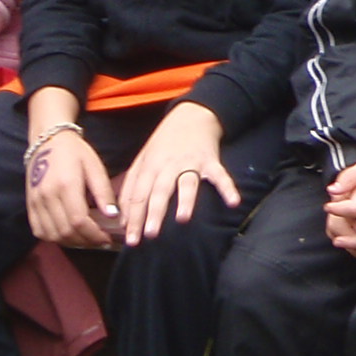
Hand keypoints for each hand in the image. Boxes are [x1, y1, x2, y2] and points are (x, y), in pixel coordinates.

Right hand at [27, 127, 116, 248]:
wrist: (48, 142)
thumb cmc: (76, 152)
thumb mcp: (95, 167)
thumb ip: (103, 192)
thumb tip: (113, 216)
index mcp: (66, 185)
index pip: (79, 221)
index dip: (94, 235)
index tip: (107, 239)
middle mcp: (47, 196)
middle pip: (66, 232)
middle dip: (85, 241)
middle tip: (100, 241)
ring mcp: (36, 202)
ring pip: (52, 235)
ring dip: (71, 242)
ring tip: (86, 239)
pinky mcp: (30, 205)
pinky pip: (39, 231)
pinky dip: (55, 238)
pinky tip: (68, 235)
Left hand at [115, 101, 238, 244]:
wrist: (191, 115)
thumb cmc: (164, 143)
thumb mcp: (142, 160)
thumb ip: (130, 188)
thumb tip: (121, 218)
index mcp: (150, 166)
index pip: (138, 194)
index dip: (133, 217)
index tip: (130, 240)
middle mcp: (168, 165)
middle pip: (159, 191)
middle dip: (154, 213)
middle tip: (149, 235)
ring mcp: (191, 162)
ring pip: (186, 183)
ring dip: (185, 201)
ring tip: (182, 219)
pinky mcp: (211, 161)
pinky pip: (220, 176)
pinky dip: (228, 188)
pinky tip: (233, 202)